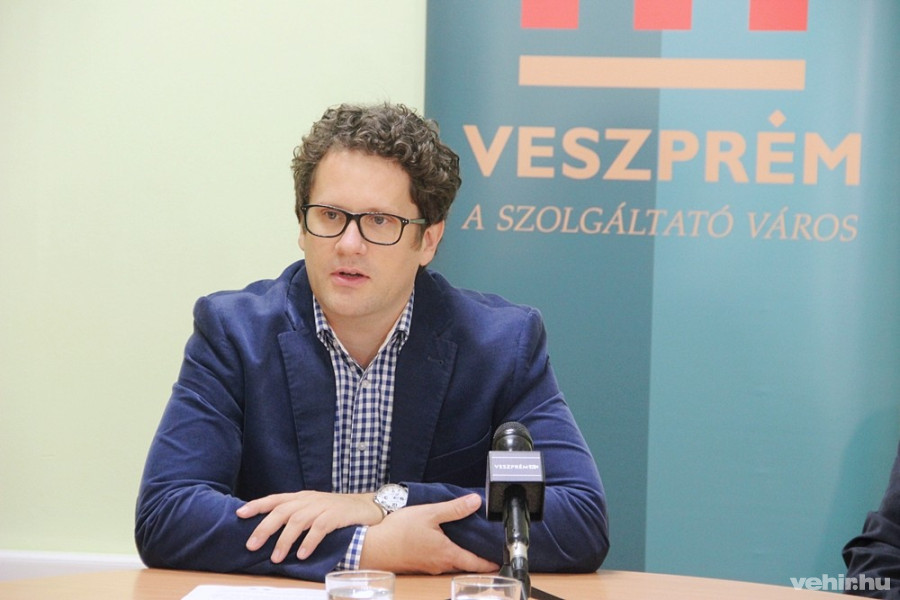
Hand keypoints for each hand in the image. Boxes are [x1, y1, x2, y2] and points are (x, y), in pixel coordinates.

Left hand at [236, 491, 382, 562]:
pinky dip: (308, 542)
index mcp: (302, 498)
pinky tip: (301, 554)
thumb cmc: (337, 512)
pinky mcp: (336, 515)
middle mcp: (309, 500)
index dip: (257, 505)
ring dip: (284, 540)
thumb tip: (271, 531)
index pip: (275, 499)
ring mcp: (323, 507)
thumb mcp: (314, 509)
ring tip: (275, 557)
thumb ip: (296, 516)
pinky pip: (319, 528)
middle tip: (251, 545)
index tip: (240, 514)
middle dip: (264, 528)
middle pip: (282, 511)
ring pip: (298, 521)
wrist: (368, 507)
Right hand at [360, 493, 498, 574]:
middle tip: (485, 546)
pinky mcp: (417, 564)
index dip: (489, 562)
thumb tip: (476, 501)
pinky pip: (437, 560)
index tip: (500, 560)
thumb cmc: (398, 531)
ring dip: (459, 553)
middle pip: (464, 563)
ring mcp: (427, 567)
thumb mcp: (429, 513)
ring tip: (465, 539)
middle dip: (476, 557)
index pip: (475, 563)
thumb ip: (454, 509)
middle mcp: (439, 564)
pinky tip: (441, 540)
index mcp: (447, 554)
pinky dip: (444, 552)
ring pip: (450, 562)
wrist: (371, 546)